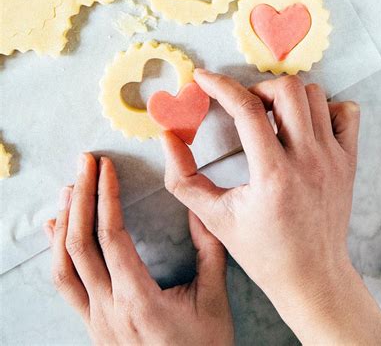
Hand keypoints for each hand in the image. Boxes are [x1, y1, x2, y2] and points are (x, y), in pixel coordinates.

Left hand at [44, 154, 233, 345]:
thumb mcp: (215, 299)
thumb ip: (209, 250)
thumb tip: (198, 205)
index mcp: (139, 300)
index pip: (111, 237)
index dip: (106, 197)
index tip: (106, 167)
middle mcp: (109, 311)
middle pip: (80, 245)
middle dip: (81, 196)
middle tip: (85, 162)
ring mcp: (95, 321)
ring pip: (63, 267)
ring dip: (64, 222)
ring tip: (69, 188)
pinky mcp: (92, 326)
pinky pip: (65, 286)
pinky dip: (56, 253)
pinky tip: (55, 228)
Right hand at [163, 70, 380, 345]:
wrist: (312, 278)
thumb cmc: (261, 251)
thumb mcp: (214, 217)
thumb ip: (183, 177)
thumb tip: (167, 136)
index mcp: (272, 175)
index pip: (246, 110)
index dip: (220, 86)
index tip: (203, 78)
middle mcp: (308, 160)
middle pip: (287, 90)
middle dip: (258, 88)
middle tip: (244, 106)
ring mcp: (333, 158)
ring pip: (315, 95)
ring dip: (288, 96)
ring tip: (272, 115)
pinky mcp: (349, 161)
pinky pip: (346, 112)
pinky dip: (325, 108)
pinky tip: (305, 124)